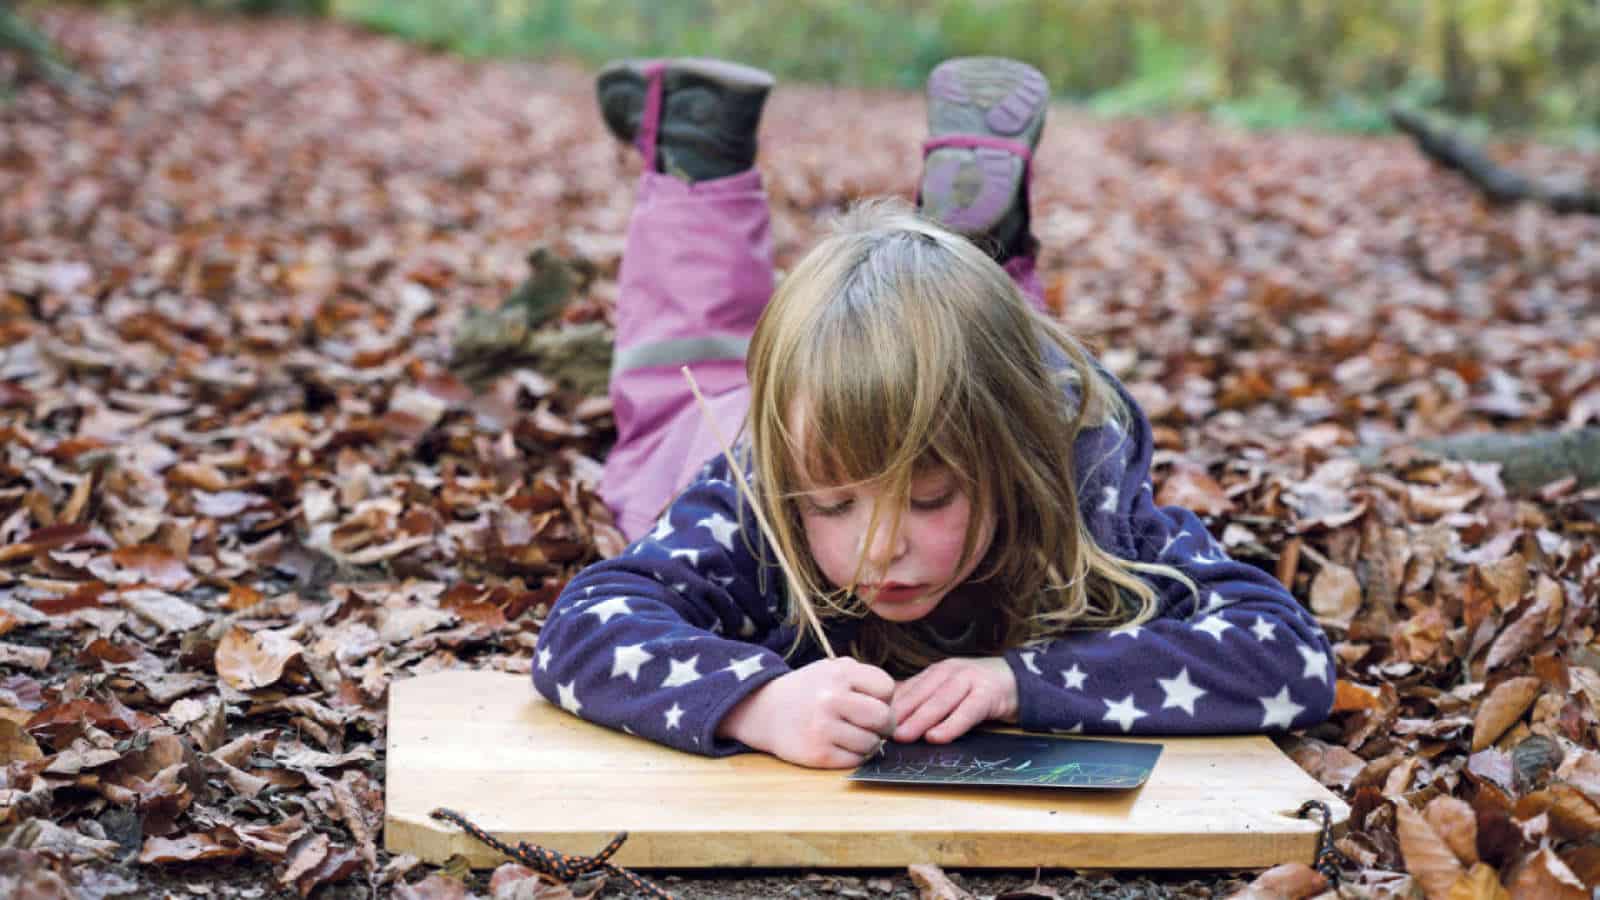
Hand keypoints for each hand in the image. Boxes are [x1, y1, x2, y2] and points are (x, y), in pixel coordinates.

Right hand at [716, 658, 894, 768]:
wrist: (765, 710)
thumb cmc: (809, 690)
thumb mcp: (832, 669)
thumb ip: (863, 679)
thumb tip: (897, 704)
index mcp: (839, 673)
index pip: (887, 689)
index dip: (884, 698)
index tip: (872, 701)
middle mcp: (831, 698)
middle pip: (884, 718)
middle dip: (884, 725)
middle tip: (873, 725)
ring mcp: (824, 728)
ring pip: (872, 744)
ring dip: (868, 743)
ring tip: (851, 734)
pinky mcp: (818, 754)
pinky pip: (855, 760)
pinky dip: (853, 756)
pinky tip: (839, 745)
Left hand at [891, 656, 1017, 743]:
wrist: (1019, 680)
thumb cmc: (978, 689)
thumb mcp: (949, 689)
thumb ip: (924, 697)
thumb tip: (891, 711)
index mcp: (937, 671)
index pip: (909, 687)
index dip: (892, 705)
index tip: (873, 720)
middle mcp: (951, 671)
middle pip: (921, 693)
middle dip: (900, 712)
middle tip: (881, 730)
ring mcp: (970, 680)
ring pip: (941, 701)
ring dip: (920, 719)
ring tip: (903, 736)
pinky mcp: (989, 694)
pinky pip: (968, 711)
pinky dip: (951, 725)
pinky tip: (937, 737)